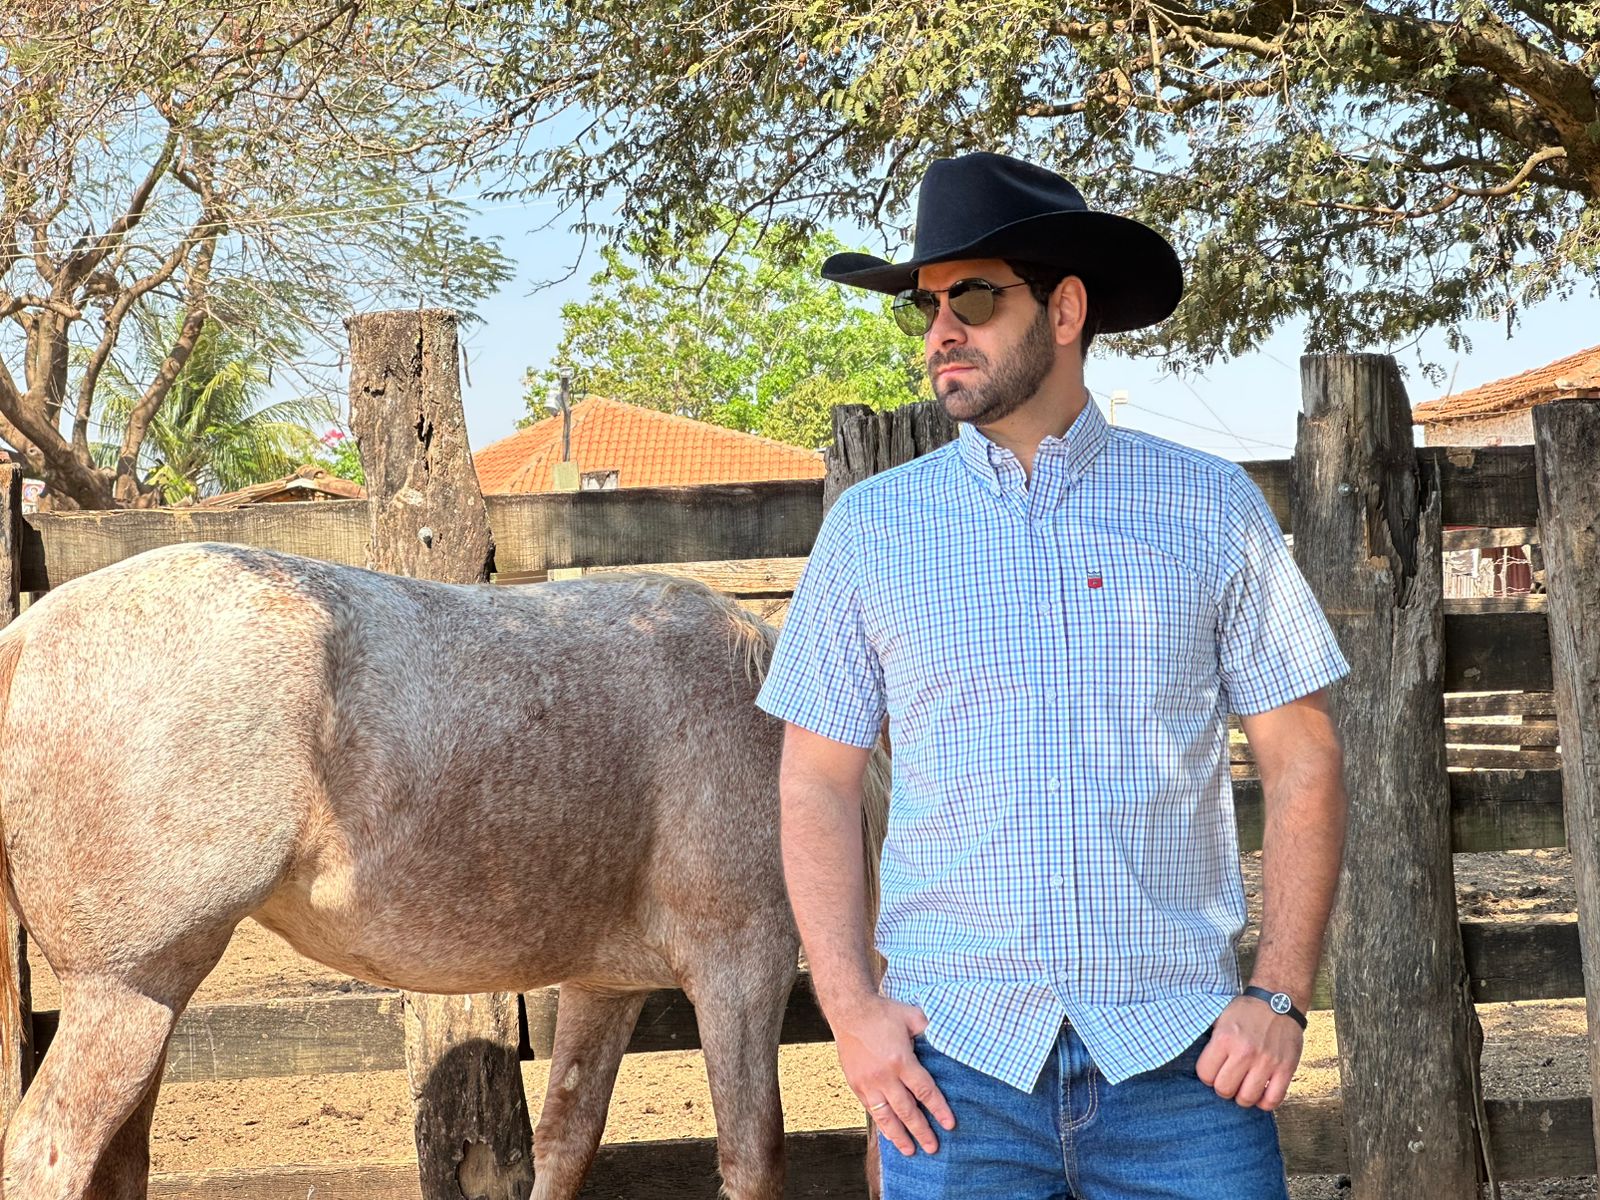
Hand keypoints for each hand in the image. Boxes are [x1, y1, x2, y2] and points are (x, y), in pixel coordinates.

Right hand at [831, 995, 955, 1155]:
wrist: (849, 1010)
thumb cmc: (883, 1012)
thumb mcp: (912, 1015)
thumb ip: (930, 1030)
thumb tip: (949, 1039)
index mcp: (901, 1060)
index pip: (924, 1090)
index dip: (938, 1109)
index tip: (950, 1125)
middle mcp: (884, 1076)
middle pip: (907, 1110)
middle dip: (921, 1131)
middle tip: (933, 1148)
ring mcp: (868, 1082)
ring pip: (886, 1116)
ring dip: (899, 1136)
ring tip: (910, 1151)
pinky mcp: (856, 1084)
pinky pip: (871, 1110)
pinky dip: (882, 1124)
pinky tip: (889, 1135)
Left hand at [1195, 995, 1302, 1110]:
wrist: (1280, 1000)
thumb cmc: (1246, 1011)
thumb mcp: (1219, 1016)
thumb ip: (1207, 1038)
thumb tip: (1188, 1054)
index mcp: (1224, 1038)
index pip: (1205, 1075)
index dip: (1207, 1075)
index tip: (1213, 1070)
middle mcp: (1245, 1052)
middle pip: (1224, 1090)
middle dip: (1223, 1088)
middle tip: (1228, 1079)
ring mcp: (1267, 1062)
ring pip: (1247, 1099)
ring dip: (1243, 1096)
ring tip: (1244, 1086)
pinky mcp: (1286, 1069)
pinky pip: (1273, 1100)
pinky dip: (1264, 1102)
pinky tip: (1261, 1092)